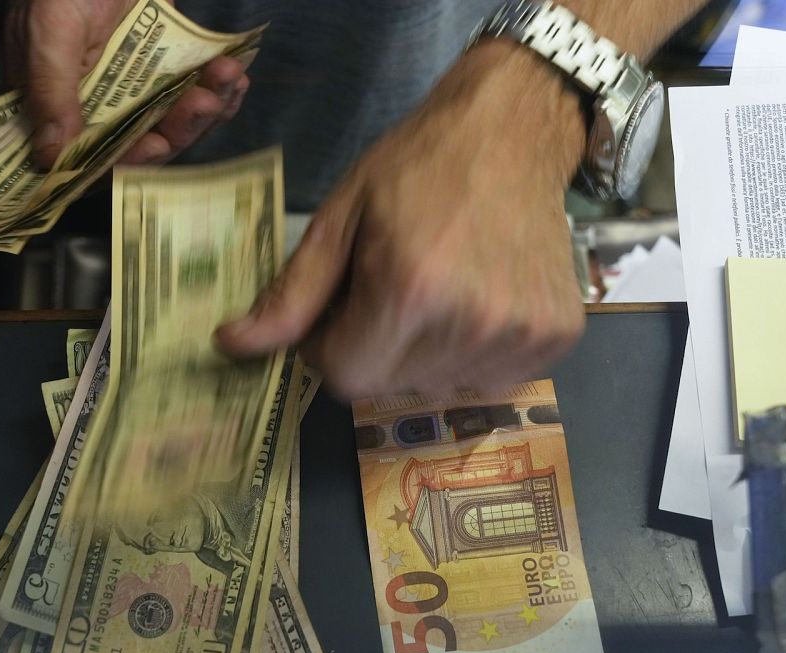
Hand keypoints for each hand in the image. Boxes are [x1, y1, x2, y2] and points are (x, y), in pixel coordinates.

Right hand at [3, 0, 249, 168]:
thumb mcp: (49, 33)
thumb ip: (52, 92)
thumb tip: (51, 157)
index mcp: (57, 107)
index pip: (92, 158)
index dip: (125, 162)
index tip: (155, 146)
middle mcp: (98, 107)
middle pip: (143, 144)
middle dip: (179, 129)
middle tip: (204, 104)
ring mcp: (133, 89)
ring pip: (174, 121)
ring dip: (206, 109)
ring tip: (227, 80)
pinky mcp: (164, 69)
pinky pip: (193, 92)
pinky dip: (218, 92)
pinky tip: (235, 80)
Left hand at [214, 42, 586, 398]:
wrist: (513, 132)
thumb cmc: (417, 166)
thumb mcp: (341, 216)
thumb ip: (291, 292)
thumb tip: (231, 345)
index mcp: (409, 290)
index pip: (343, 377)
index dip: (327, 347)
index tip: (339, 308)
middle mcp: (470, 324)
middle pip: (389, 386)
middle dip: (371, 349)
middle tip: (384, 292)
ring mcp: (520, 335)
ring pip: (437, 387)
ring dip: (420, 356)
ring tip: (433, 292)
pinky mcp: (554, 338)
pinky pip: (488, 380)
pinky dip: (468, 355)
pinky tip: (473, 302)